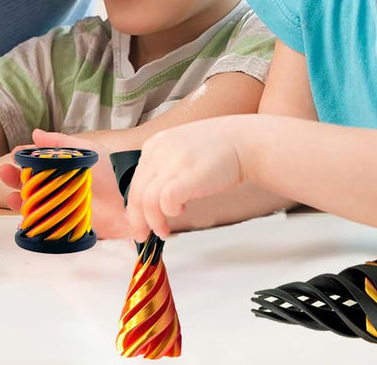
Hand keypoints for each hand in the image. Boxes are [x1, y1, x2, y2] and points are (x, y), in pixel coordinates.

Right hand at [0, 128, 132, 239]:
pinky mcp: (62, 225)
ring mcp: (60, 206)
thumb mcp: (84, 150)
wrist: (125, 200)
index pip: (38, 163)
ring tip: (11, 194)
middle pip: (31, 183)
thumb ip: (60, 142)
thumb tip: (36, 133)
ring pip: (32, 203)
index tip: (16, 154)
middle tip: (6, 171)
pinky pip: (42, 223)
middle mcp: (59, 187)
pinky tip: (23, 215)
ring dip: (19, 198)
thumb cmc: (109, 172)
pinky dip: (30, 220)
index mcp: (64, 168)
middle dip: (15, 177)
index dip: (25, 159)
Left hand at [125, 118, 241, 240]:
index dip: (134, 206)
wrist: (242, 141)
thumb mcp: (179, 149)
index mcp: (154, 145)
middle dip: (137, 220)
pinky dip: (169, 211)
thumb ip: (162, 166)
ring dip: (152, 221)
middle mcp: (159, 151)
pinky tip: (180, 212)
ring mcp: (173, 162)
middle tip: (143, 236)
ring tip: (163, 231)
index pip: (135, 181)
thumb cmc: (215, 149)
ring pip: (147, 200)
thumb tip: (152, 199)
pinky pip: (166, 199)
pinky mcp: (189, 175)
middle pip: (136, 192)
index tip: (139, 221)